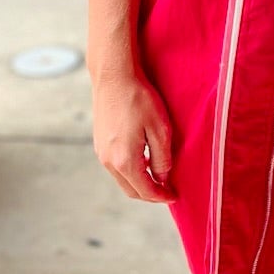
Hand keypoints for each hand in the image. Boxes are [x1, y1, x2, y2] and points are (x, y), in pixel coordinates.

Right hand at [92, 65, 177, 201]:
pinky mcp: (99, 144)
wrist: (113, 77)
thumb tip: (162, 178)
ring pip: (122, 180)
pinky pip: (116, 167)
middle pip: (131, 191)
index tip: (174, 196)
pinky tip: (143, 160)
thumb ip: (162, 158)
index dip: (162, 196)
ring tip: (158, 176)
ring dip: (139, 183)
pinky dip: (130, 172)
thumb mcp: (160, 129)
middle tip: (167, 190)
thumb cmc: (139, 99)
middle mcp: (109, 161)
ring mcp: (101, 153)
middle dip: (150, 194)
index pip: (145, 190)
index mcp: (125, 160)